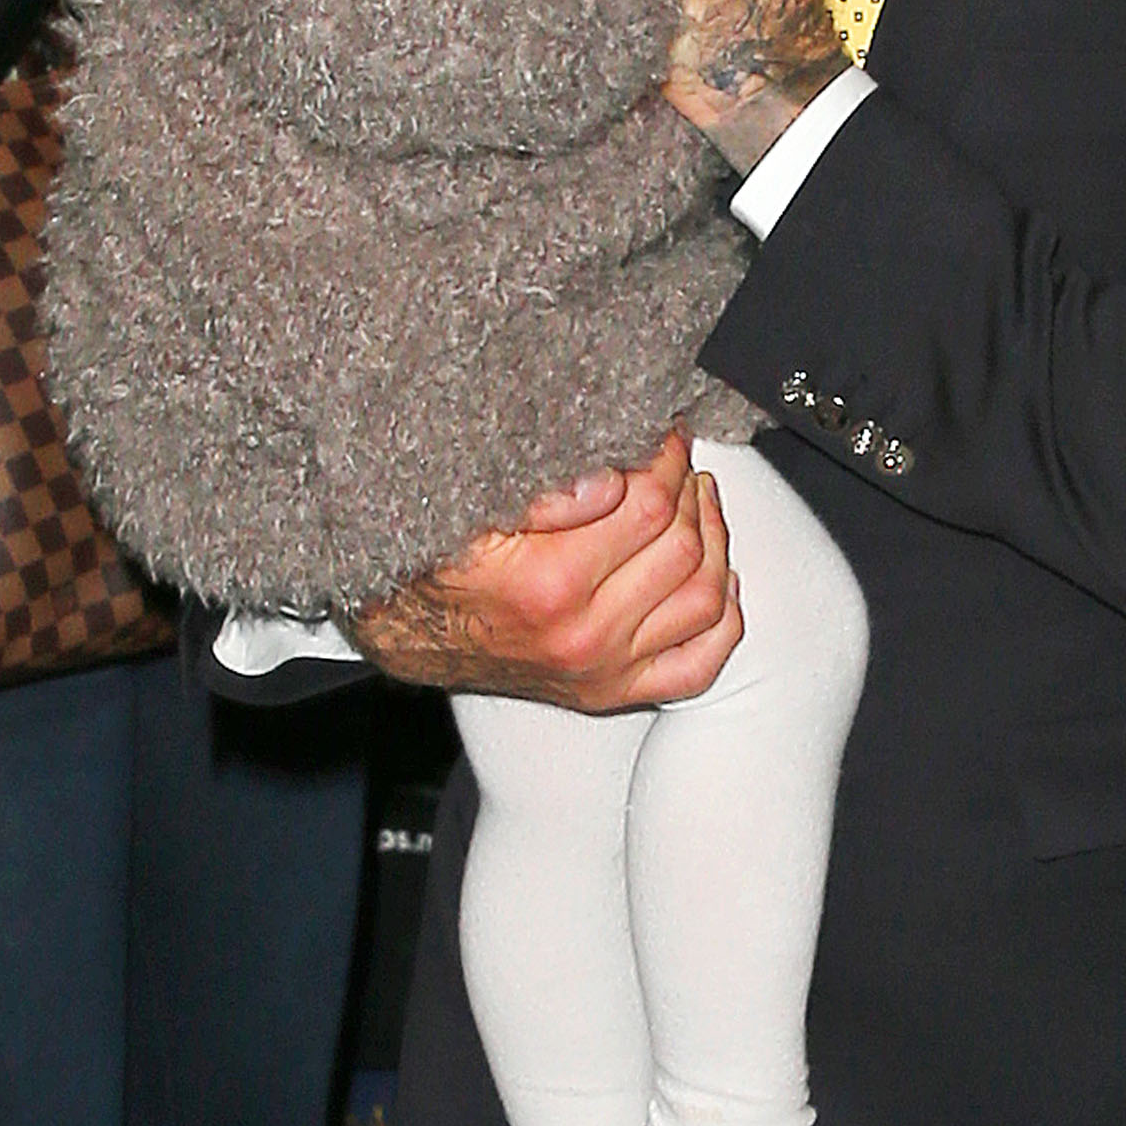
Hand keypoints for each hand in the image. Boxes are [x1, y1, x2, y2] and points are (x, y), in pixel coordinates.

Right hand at [348, 428, 742, 711]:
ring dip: (713, 539)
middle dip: (687, 489)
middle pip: (681, 547)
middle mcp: (584, 636)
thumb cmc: (433, 558)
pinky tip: (718, 575)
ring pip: (702, 599)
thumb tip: (607, 479)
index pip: (647, 506)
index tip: (661, 432)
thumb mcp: (468, 508)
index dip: (664, 458)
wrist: (403, 629)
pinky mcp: (612, 692)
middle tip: (675, 459)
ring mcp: (603, 670)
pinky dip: (722, 618)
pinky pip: (697, 665)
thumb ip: (541, 494)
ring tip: (696, 500)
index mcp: (549, 584)